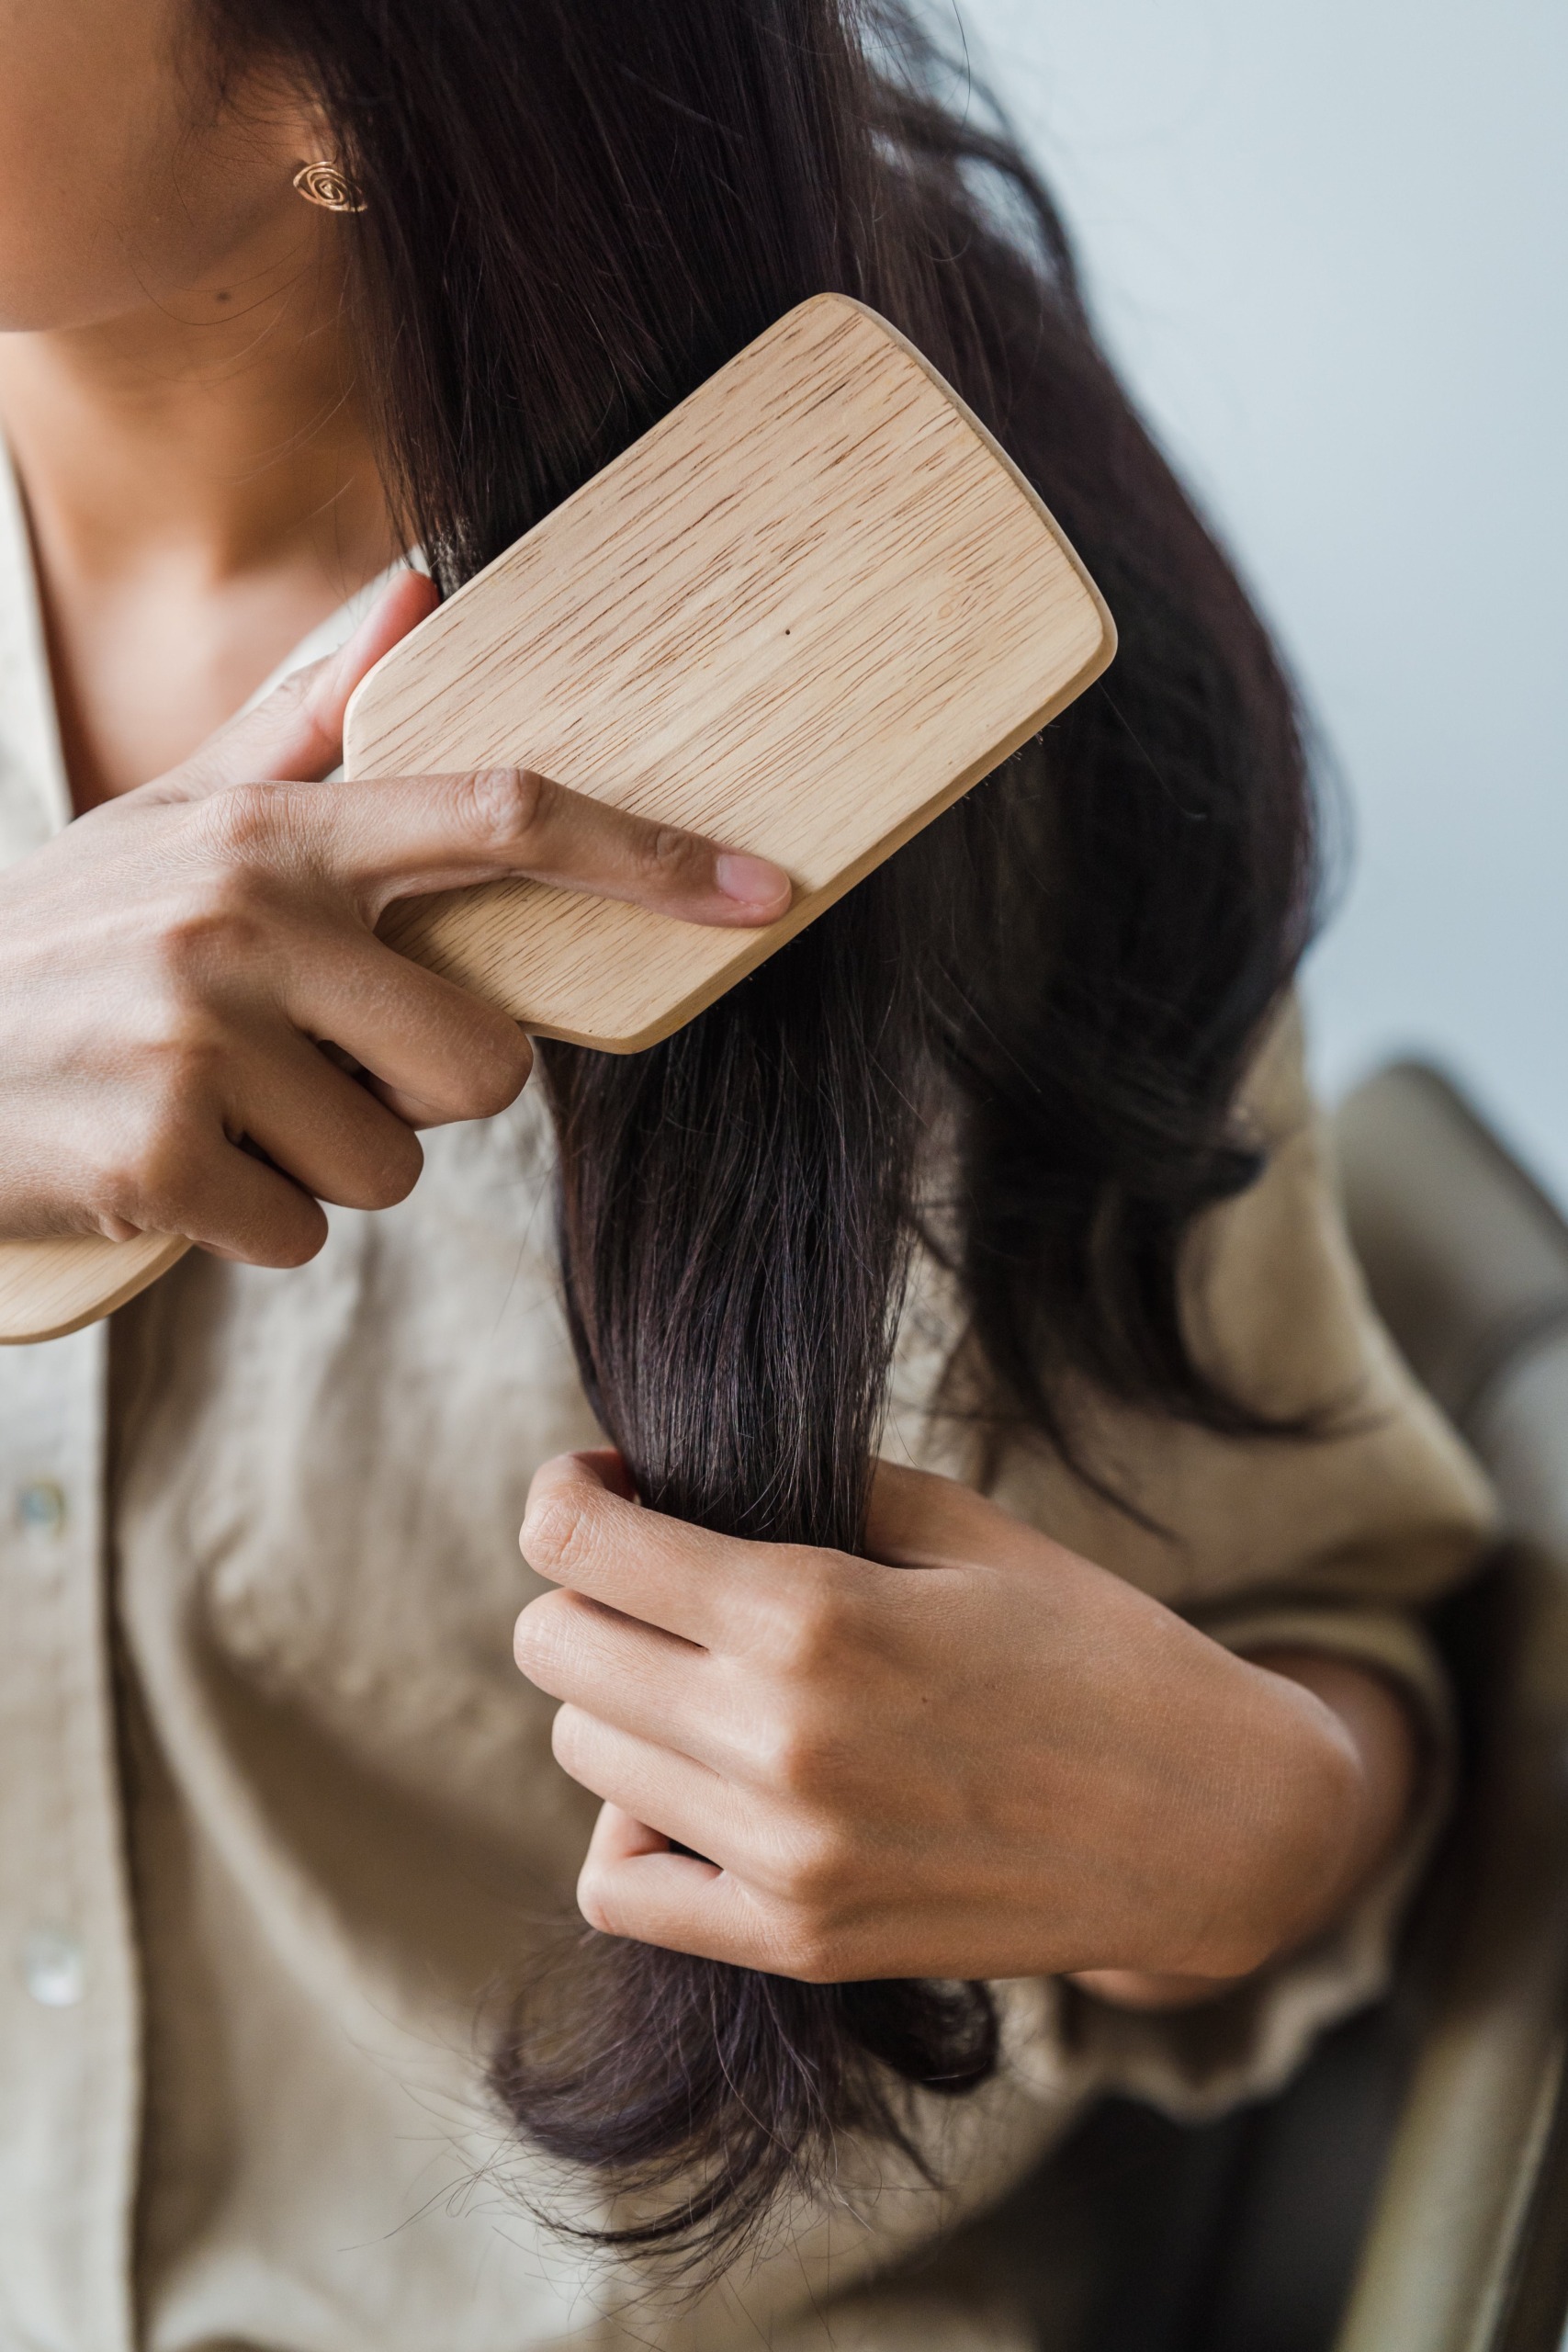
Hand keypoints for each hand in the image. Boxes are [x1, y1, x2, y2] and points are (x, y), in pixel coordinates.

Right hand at [0, 572, 790, 1265]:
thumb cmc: (62, 942)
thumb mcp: (171, 817)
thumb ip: (306, 717)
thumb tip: (422, 588)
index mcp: (275, 830)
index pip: (501, 815)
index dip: (649, 856)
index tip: (767, 889)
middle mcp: (246, 916)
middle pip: (486, 1064)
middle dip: (418, 1093)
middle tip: (306, 1067)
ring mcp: (197, 1035)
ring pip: (392, 1165)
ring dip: (322, 1165)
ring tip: (214, 1109)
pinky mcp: (156, 1154)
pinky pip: (301, 1233)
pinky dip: (247, 1223)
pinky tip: (164, 1164)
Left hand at [515, 1452, 1419, 1991]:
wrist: (1204, 1822)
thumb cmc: (1089, 1644)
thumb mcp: (960, 1525)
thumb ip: (805, 1488)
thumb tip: (660, 1479)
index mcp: (813, 1613)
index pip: (576, 1547)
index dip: (566, 1497)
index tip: (602, 1487)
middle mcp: (777, 1740)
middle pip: (556, 1648)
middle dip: (592, 1593)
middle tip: (665, 1581)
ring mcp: (782, 1857)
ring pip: (582, 1755)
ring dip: (619, 1701)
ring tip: (709, 1679)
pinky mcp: (797, 1942)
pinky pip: (621, 1888)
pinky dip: (632, 1830)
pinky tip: (700, 1788)